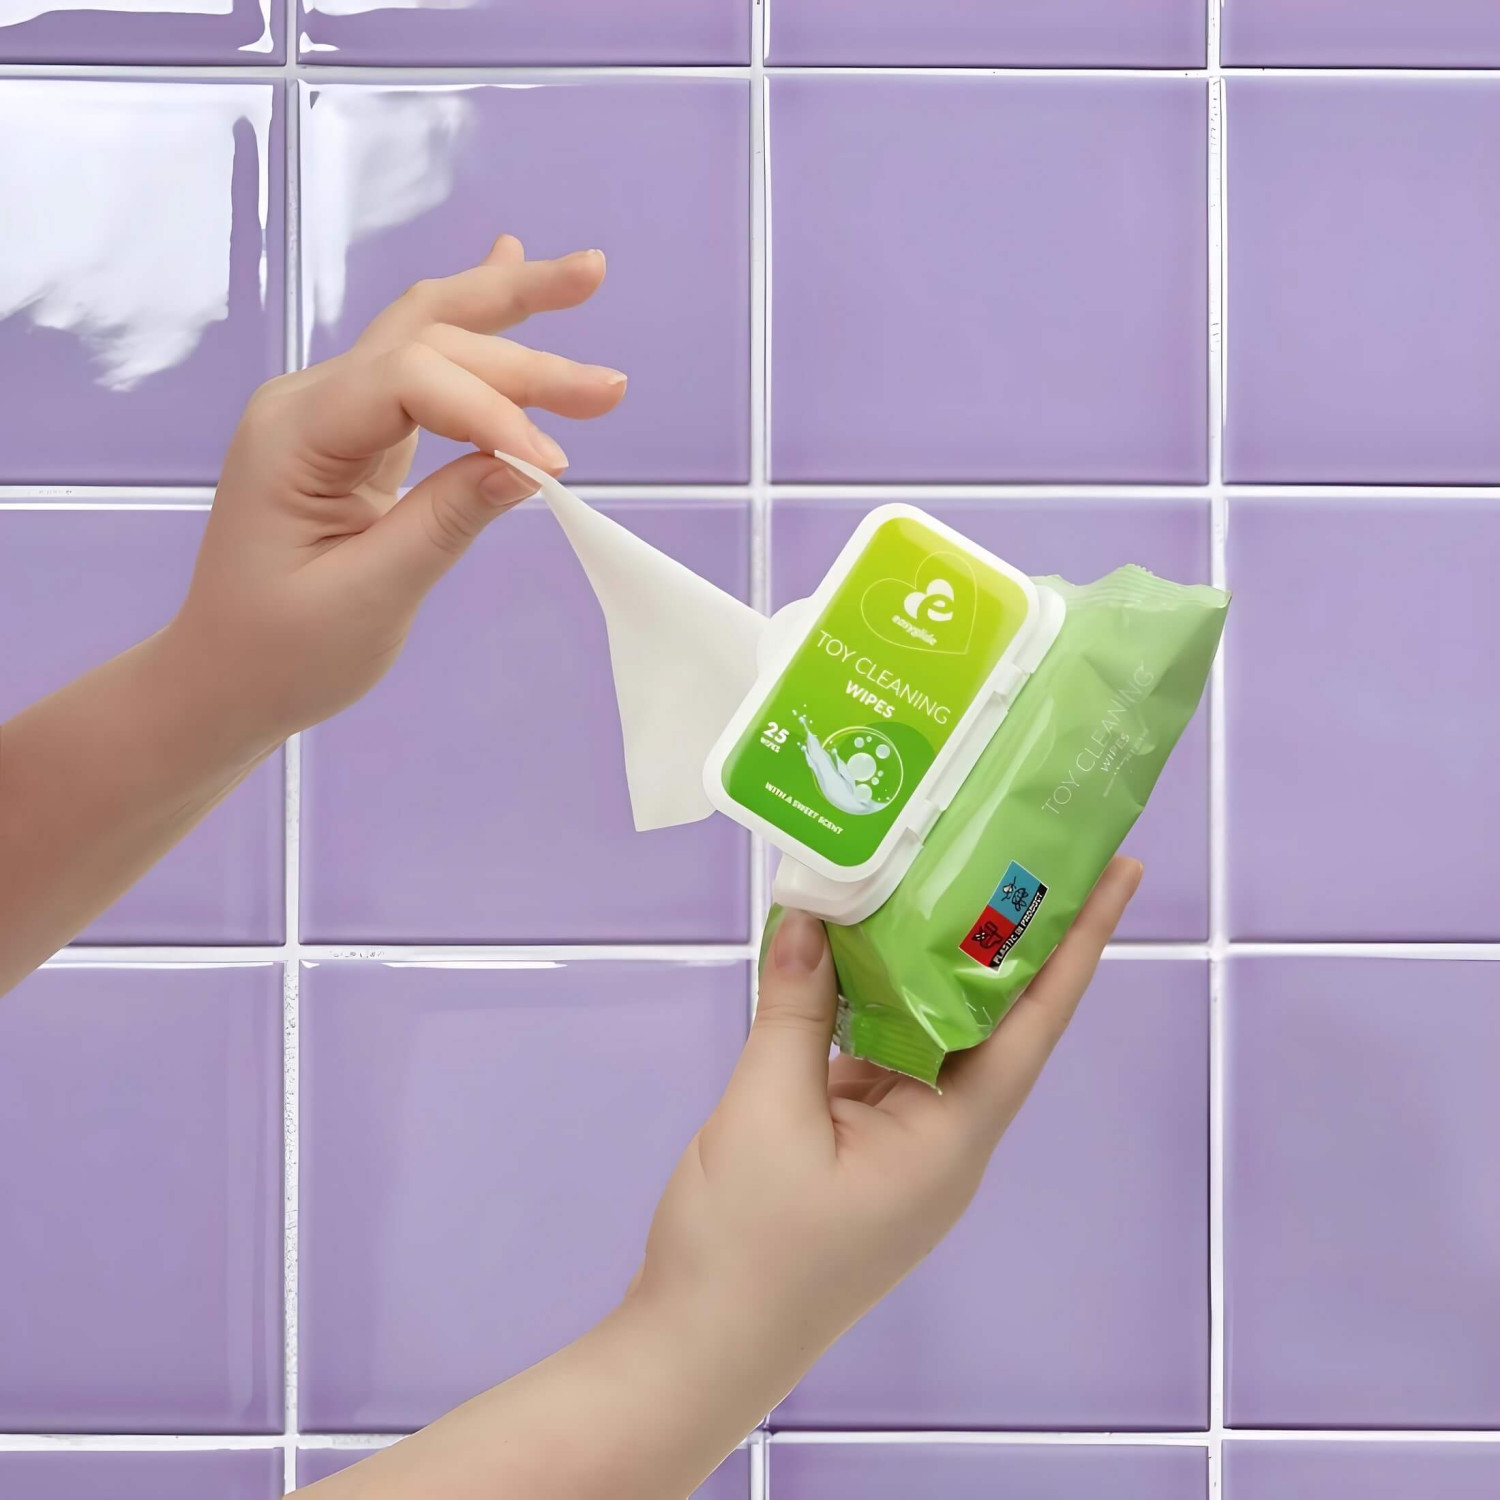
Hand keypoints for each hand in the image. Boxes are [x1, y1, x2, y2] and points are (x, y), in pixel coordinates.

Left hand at [169, 234, 625, 747]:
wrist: (224, 678)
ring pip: (427, 333)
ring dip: (508, 309)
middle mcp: (309, 403)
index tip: (557, 469)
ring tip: (585, 275)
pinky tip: (508, 269)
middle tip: (611, 386)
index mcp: (294, 435)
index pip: (410, 381)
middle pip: (427, 338)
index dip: (493, 412)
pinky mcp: (357, 434)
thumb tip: (529, 464)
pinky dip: (476, 330)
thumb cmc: (282, 652)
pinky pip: (421, 367)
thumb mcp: (369, 597)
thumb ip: (448, 521)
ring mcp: (331, 412)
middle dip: (525, 352)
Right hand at [635, 857, 1143, 1388]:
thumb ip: (795, 1009)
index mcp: (951, 1137)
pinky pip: (876, 1053)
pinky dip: (864, 998)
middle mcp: (942, 1135)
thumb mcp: (766, 1112)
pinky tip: (847, 945)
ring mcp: (898, 1142)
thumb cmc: (746, 1246)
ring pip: (925, 1029)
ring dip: (924, 960)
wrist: (694, 1347)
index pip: (1033, 1022)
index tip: (1118, 872)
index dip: (1077, 943)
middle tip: (1017, 841)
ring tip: (933, 873)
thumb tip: (809, 916)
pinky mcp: (854, 1144)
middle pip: (987, 1016)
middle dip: (1003, 933)